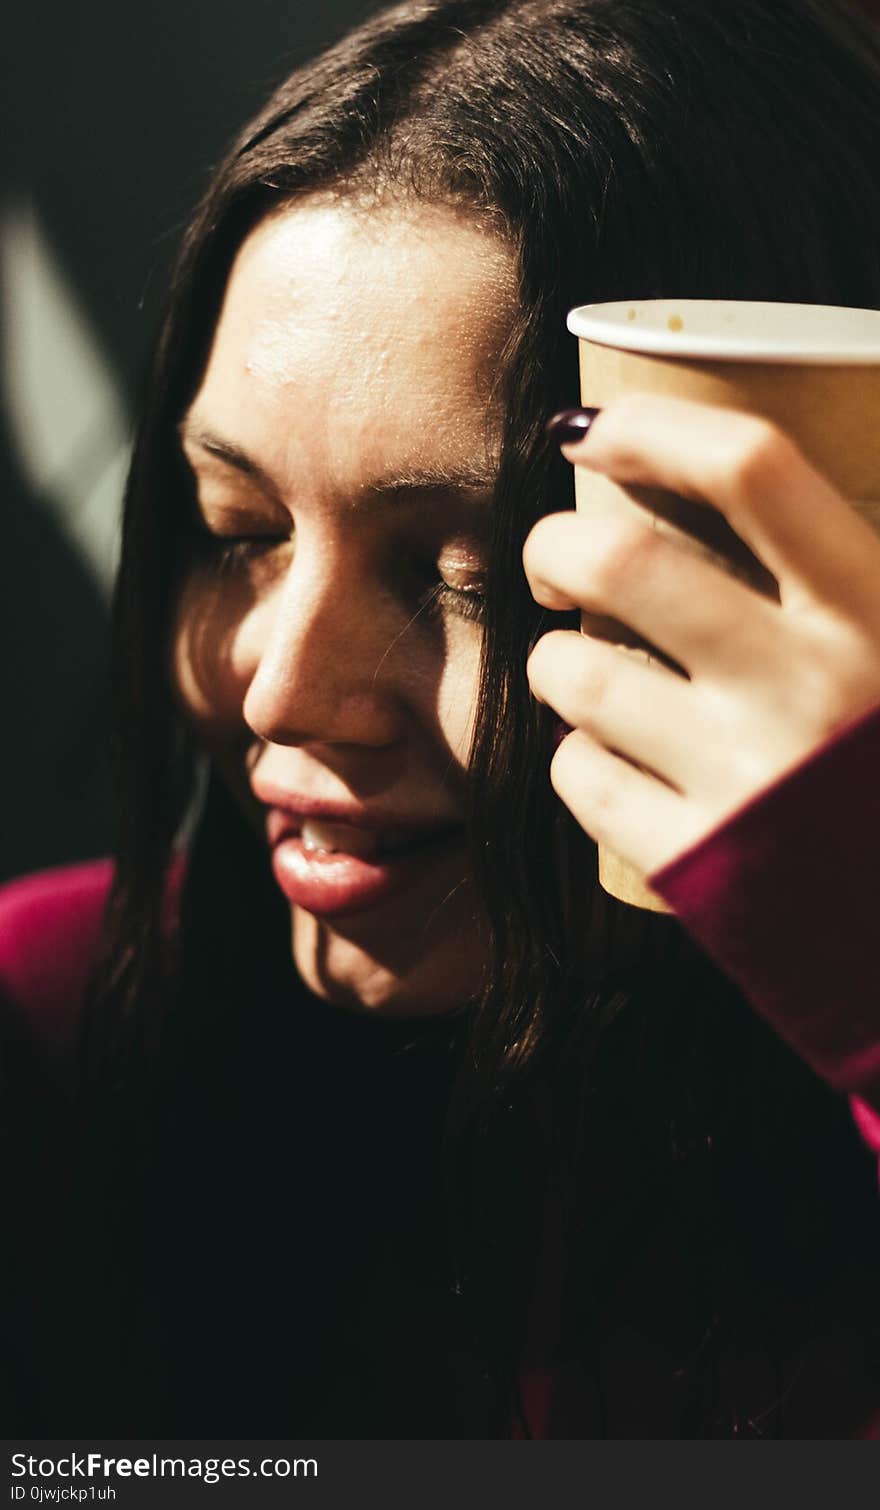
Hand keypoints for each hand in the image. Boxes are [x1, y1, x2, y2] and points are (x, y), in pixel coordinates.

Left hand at [524, 395, 879, 873]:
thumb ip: (839, 580)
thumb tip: (732, 491)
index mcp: (875, 612)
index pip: (751, 469)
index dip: (650, 428)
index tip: (589, 431)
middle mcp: (809, 685)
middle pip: (623, 560)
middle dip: (555, 547)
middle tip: (554, 565)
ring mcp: (745, 778)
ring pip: (576, 673)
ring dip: (555, 661)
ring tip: (580, 674)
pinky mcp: (694, 862)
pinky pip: (578, 777)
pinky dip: (574, 759)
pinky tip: (607, 760)